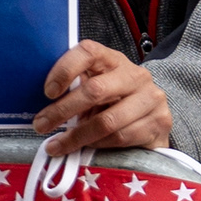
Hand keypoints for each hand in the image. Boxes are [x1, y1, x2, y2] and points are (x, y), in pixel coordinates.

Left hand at [35, 40, 170, 151]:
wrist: (155, 120)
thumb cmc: (116, 103)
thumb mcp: (98, 89)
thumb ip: (76, 89)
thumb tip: (41, 108)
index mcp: (114, 60)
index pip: (88, 52)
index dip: (65, 69)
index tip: (48, 91)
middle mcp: (135, 75)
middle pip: (95, 90)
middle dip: (63, 110)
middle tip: (41, 125)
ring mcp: (150, 98)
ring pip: (106, 121)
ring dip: (76, 137)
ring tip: (56, 145)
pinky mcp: (159, 122)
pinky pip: (120, 137)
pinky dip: (97, 145)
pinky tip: (85, 149)